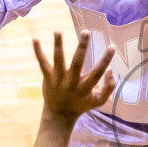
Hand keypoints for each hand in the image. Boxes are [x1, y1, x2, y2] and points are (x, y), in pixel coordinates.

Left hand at [32, 31, 115, 146]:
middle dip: (82, 47)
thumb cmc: (81, 105)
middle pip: (77, 63)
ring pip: (58, 60)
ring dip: (58, 45)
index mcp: (85, 88)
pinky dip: (38, 51)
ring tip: (58, 31)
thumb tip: (111, 70)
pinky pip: (42, 63)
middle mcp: (72, 83)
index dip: (106, 60)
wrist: (59, 115)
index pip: (98, 72)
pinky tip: (35, 39)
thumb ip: (109, 87)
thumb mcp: (98, 100)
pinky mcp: (48, 78)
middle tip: (86, 32)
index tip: (112, 47)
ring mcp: (58, 79)